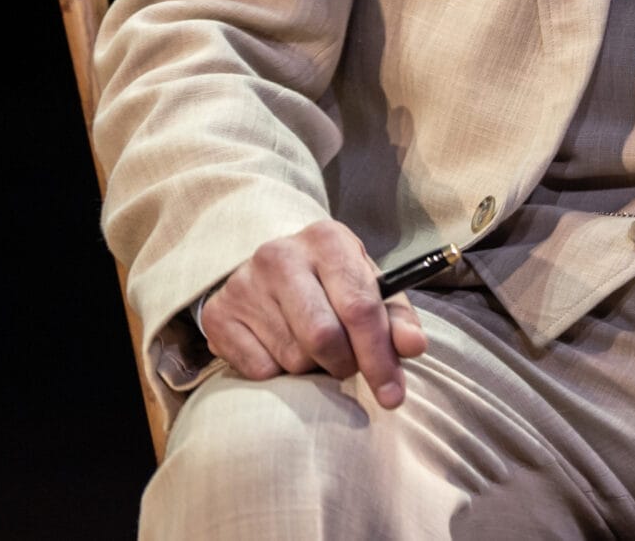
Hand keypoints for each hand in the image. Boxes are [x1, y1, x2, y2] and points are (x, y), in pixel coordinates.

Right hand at [199, 219, 427, 407]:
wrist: (267, 271)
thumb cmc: (330, 282)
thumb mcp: (367, 287)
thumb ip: (396, 318)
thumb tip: (414, 346)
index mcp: (327, 239)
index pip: (359, 306)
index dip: (380, 357)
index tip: (393, 395)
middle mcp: (281, 254)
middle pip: (323, 337)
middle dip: (345, 364)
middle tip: (348, 366)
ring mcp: (244, 284)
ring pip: (293, 358)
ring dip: (312, 368)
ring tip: (313, 347)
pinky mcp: (220, 314)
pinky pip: (260, 370)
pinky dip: (279, 372)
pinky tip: (281, 347)